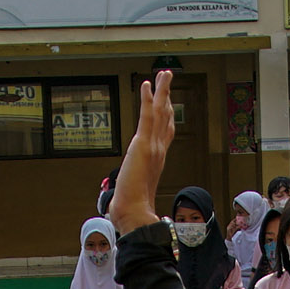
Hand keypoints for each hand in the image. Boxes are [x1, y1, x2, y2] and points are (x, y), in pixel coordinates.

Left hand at [111, 71, 176, 233]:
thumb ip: (131, 190)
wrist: (133, 213)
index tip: (167, 102)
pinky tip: (147, 85)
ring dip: (163, 91)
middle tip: (167, 79)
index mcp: (156, 161)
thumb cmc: (131, 209)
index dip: (167, 116)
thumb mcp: (132, 194)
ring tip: (164, 74)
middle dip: (167, 97)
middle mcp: (159, 150)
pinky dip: (148, 99)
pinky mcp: (143, 145)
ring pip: (161, 112)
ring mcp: (153, 147)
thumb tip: (122, 199)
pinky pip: (147, 116)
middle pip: (166, 117)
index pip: (164, 133)